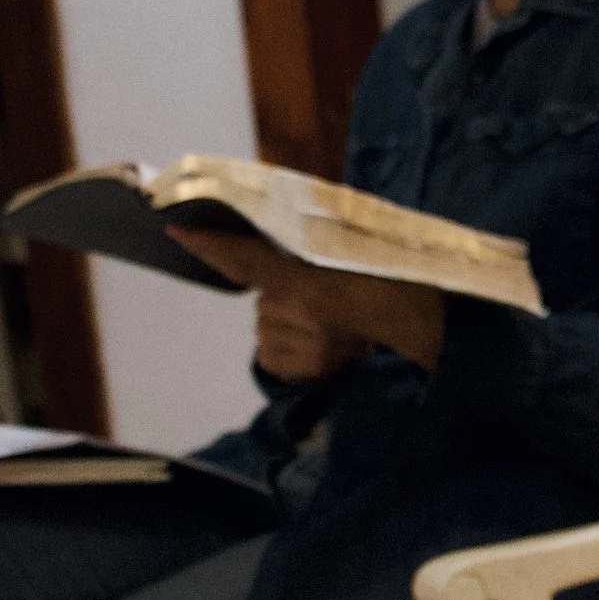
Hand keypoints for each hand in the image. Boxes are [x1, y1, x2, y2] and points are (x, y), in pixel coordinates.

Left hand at [167, 224, 446, 372]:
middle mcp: (302, 306)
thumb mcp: (346, 248)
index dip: (211, 246)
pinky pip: (273, 355)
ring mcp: (304, 340)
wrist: (421, 324)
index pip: (246, 257)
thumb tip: (266, 243)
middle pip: (263, 300)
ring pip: (266, 328)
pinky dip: (290, 350)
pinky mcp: (306, 369)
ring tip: (331, 327)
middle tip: (327, 302)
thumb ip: (305, 243)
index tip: (177, 231)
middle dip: (284, 298)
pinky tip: (322, 347)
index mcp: (310, 268)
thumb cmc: (385, 279)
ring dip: (289, 326)